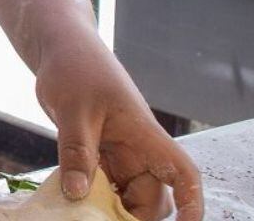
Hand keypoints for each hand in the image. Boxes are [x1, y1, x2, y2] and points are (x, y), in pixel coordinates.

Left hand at [35, 43, 201, 220]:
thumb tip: (77, 194)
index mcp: (144, 135)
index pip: (181, 172)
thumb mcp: (73, 110)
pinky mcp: (99, 155)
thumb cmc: (75, 69)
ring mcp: (118, 154)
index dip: (192, 201)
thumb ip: (76, 152)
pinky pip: (103, 187)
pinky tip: (73, 203)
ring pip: (127, 196)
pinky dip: (93, 199)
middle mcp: (136, 149)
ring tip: (83, 213)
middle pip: (153, 197)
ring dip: (111, 210)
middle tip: (99, 219)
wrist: (61, 49)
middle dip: (135, 216)